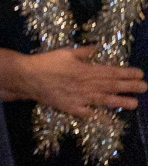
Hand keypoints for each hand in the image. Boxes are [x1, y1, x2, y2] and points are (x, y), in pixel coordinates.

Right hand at [0, 46, 146, 117]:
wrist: (28, 77)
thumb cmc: (46, 62)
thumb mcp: (65, 52)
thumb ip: (84, 52)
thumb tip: (98, 47)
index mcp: (86, 70)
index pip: (111, 71)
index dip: (126, 73)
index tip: (140, 73)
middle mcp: (87, 85)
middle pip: (111, 86)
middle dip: (129, 86)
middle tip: (144, 87)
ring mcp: (81, 98)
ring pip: (104, 100)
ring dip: (120, 101)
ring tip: (135, 103)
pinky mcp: (72, 108)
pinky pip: (87, 113)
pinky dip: (98, 115)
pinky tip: (108, 118)